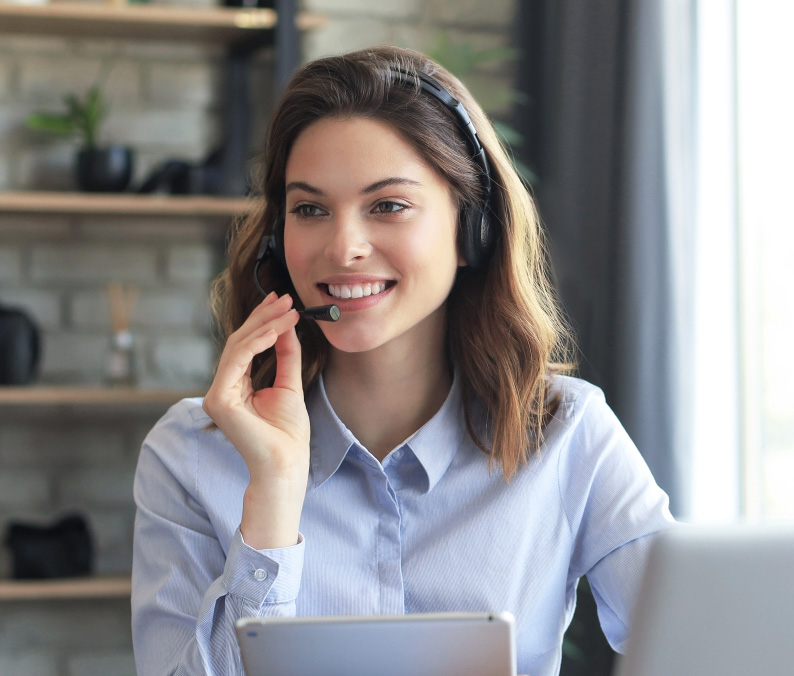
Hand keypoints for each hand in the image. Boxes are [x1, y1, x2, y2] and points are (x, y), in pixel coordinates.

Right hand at [203, 292, 309, 547]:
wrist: (286, 464)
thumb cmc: (288, 434)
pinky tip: (278, 329)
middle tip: (285, 299)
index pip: (246, 346)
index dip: (263, 321)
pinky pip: (238, 359)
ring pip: (237, 346)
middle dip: (264, 317)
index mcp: (236, 387)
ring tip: (288, 310)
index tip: (283, 303)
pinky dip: (259, 341)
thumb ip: (285, 355)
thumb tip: (287, 325)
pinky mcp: (219, 399)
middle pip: (239, 341)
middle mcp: (222, 388)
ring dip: (264, 324)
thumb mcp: (290, 385)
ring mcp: (217, 394)